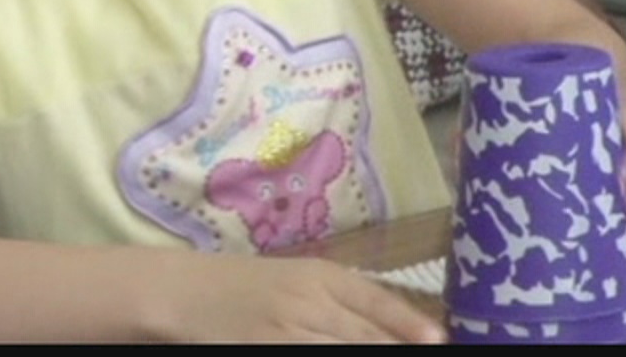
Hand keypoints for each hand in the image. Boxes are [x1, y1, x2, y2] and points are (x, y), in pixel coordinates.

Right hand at [157, 255, 445, 342]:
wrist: (186, 293)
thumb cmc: (249, 285)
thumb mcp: (301, 280)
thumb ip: (346, 300)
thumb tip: (401, 325)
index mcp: (322, 276)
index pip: (376, 301)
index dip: (409, 322)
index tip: (439, 339)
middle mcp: (309, 303)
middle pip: (364, 335)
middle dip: (397, 349)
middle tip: (427, 353)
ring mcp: (286, 333)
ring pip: (341, 352)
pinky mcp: (264, 352)